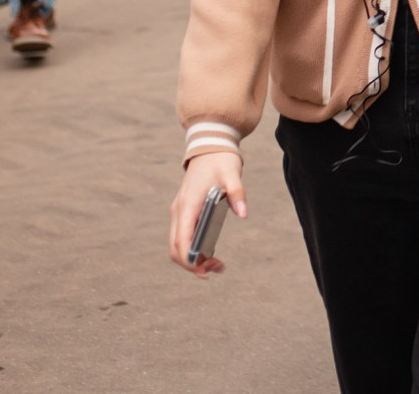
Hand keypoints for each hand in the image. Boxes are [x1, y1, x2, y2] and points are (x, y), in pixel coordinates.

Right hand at [168, 152, 246, 277]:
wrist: (210, 147)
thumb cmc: (220, 160)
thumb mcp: (232, 173)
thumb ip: (237, 193)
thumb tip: (243, 214)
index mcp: (188, 205)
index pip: (180, 241)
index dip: (189, 260)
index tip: (204, 271)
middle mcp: (179, 212)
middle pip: (175, 249)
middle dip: (192, 264)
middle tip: (217, 269)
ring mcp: (180, 213)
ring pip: (178, 245)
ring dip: (193, 259)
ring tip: (218, 264)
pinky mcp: (185, 213)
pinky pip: (183, 237)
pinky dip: (193, 250)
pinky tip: (211, 253)